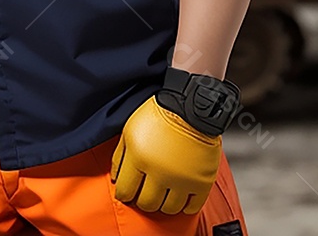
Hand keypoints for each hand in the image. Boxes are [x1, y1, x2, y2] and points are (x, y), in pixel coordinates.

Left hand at [111, 96, 221, 213]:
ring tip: (161, 194)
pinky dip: (184, 206)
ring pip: (168, 209)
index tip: (126, 194)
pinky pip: (192, 208)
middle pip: (147, 204)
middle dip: (142, 201)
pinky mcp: (201, 183)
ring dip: (162, 205)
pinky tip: (179, 197)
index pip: (126, 190)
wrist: (189, 109)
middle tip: (143, 194)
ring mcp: (181, 180)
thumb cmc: (157, 116)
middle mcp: (160, 173)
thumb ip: (120, 157)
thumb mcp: (129, 131)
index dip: (123, 195)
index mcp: (139, 158)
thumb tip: (116, 179)